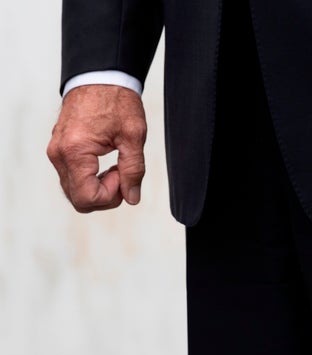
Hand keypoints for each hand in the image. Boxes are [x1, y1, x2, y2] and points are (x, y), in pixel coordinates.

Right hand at [46, 85, 147, 212]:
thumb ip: (134, 170)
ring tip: (116, 167)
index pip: (87, 198)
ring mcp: (56, 152)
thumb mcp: (133, 136)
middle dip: (106, 195)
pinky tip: (106, 164)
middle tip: (123, 174)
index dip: (111, 195)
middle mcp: (59, 155)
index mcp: (75, 152)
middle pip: (79, 199)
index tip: (124, 174)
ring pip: (75, 191)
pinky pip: (73, 178)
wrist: (100, 76)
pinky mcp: (60, 150)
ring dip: (99, 187)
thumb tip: (132, 197)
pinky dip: (91, 179)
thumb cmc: (116, 101)